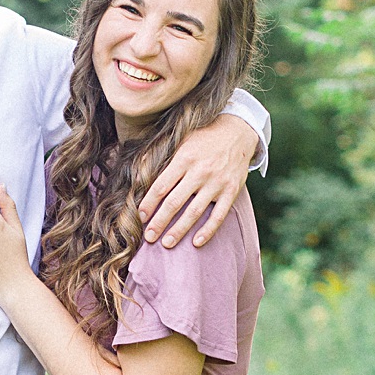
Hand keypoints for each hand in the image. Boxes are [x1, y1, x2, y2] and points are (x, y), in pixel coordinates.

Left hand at [140, 112, 257, 248]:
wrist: (238, 130)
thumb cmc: (203, 137)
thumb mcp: (181, 139)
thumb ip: (162, 156)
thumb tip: (137, 175)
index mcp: (184, 158)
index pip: (161, 186)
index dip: (149, 204)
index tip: (140, 217)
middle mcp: (200, 171)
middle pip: (174, 202)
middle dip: (159, 222)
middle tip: (148, 237)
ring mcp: (217, 183)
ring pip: (194, 212)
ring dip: (179, 230)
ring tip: (166, 243)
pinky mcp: (231, 191)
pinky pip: (219, 215)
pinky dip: (208, 231)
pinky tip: (196, 242)